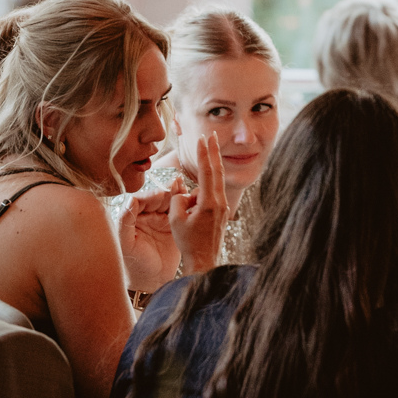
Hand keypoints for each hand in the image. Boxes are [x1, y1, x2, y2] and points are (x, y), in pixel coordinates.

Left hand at [117, 184, 182, 293]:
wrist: (151, 283)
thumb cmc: (133, 267)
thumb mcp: (126, 245)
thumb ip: (125, 221)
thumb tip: (131, 200)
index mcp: (132, 218)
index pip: (140, 199)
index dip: (151, 195)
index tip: (161, 196)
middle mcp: (145, 216)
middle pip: (156, 198)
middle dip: (166, 192)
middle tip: (177, 188)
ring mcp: (160, 220)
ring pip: (168, 202)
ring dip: (176, 193)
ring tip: (183, 186)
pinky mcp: (173, 226)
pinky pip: (178, 212)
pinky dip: (184, 202)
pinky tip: (190, 195)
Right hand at [168, 133, 228, 275]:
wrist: (204, 263)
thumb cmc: (188, 243)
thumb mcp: (176, 220)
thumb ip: (178, 199)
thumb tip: (184, 191)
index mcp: (209, 203)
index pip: (206, 172)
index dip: (203, 153)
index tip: (201, 138)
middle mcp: (219, 203)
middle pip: (217, 171)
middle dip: (214, 151)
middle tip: (213, 134)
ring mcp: (222, 207)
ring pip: (214, 184)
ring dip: (207, 174)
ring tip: (199, 180)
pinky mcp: (221, 212)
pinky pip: (212, 194)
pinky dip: (205, 187)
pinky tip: (196, 200)